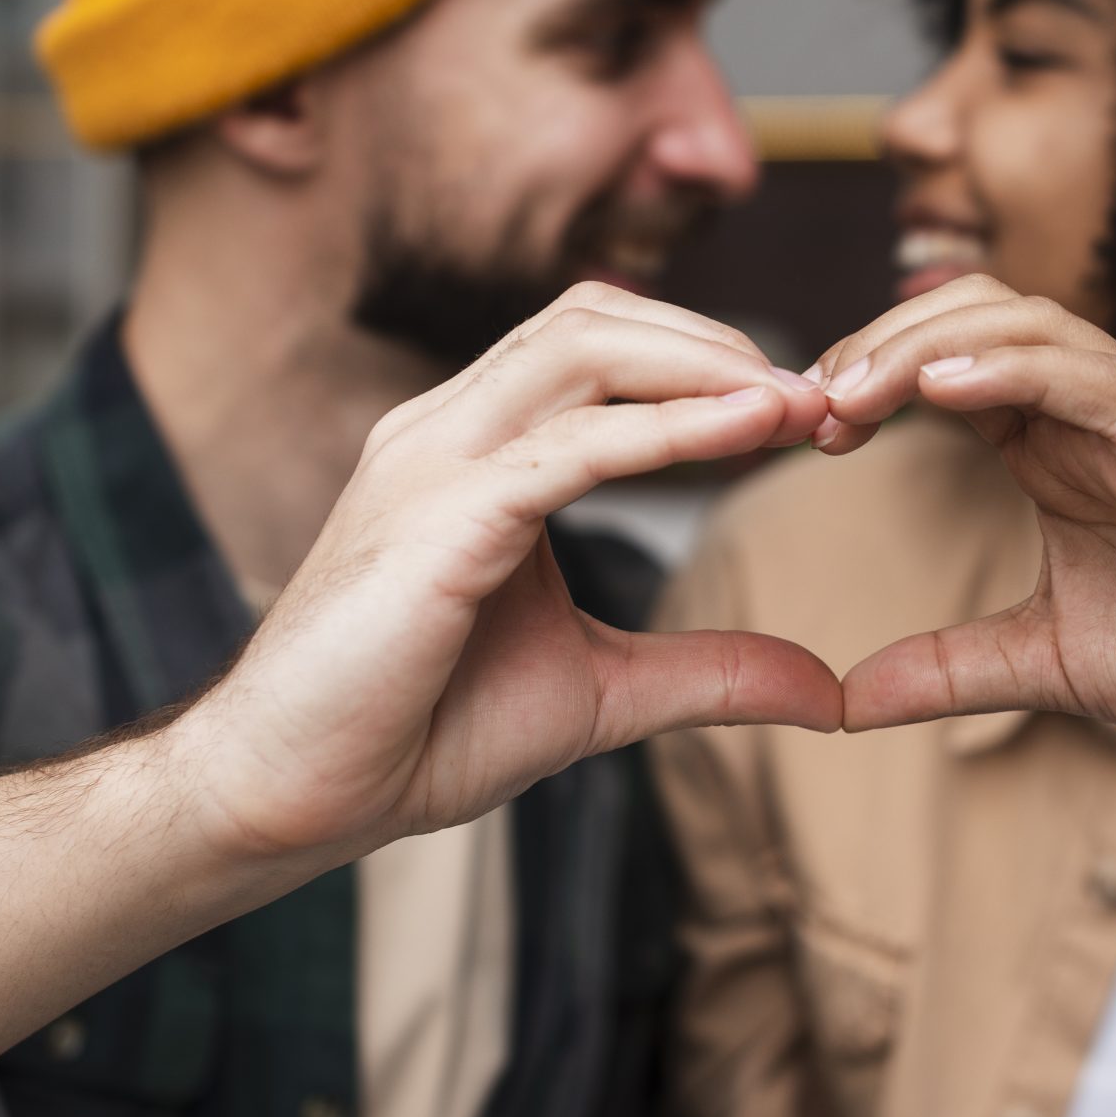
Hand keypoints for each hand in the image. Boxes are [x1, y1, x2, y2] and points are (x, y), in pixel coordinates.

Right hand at [182, 284, 840, 861]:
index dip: (710, 361)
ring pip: (581, 347)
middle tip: (826, 397)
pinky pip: (565, 445)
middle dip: (721, 345)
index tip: (810, 411)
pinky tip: (748, 432)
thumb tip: (825, 689)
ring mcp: (432, 462)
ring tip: (800, 402)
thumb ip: (709, 672)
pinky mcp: (434, 519)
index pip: (601, 348)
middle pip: (598, 319)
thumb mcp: (600, 691)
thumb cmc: (415, 733)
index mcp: (476, 450)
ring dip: (705, 365)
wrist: (289, 796)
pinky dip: (666, 429)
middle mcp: (447, 430)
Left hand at [809, 276, 1115, 747]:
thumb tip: (839, 705)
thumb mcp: (1048, 665)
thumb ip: (948, 670)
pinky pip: (1087, 374)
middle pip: (964, 315)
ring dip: (923, 343)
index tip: (801, 434)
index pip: (939, 366)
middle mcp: (1087, 416)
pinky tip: (941, 387)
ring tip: (850, 394)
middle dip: (873, 344)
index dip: (861, 380)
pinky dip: (1009, 366)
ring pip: (1020, 319)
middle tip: (804, 409)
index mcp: (1051, 450)